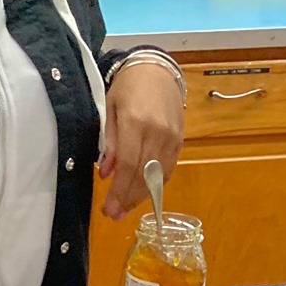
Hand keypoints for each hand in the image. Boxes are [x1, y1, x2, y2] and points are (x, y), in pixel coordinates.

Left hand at [98, 62, 184, 218]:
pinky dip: (156, 183)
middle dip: (128, 199)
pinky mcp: (180, 140)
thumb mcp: (109, 109)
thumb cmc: (127, 87)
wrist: (157, 70)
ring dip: (142, 196)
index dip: (119, 190)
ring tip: (126, 209)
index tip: (109, 208)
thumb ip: (109, 141)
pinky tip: (143, 193)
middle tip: (114, 215)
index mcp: (136, 123)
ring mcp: (172, 137)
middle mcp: (157, 132)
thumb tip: (105, 172)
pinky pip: (168, 168)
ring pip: (159, 176)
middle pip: (144, 175)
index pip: (128, 165)